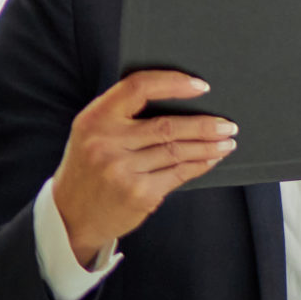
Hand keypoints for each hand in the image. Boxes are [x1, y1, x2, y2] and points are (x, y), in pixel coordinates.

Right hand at [49, 71, 237, 266]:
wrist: (71, 216)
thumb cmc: (90, 167)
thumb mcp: (92, 134)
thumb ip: (123, 115)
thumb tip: (181, 97)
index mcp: (94, 119)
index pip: (138, 87)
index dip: (173, 83)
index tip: (201, 86)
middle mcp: (106, 143)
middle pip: (168, 126)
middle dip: (205, 124)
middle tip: (229, 124)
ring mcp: (122, 170)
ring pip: (178, 150)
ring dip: (209, 145)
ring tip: (227, 140)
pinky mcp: (138, 193)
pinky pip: (179, 173)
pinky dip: (200, 164)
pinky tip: (212, 158)